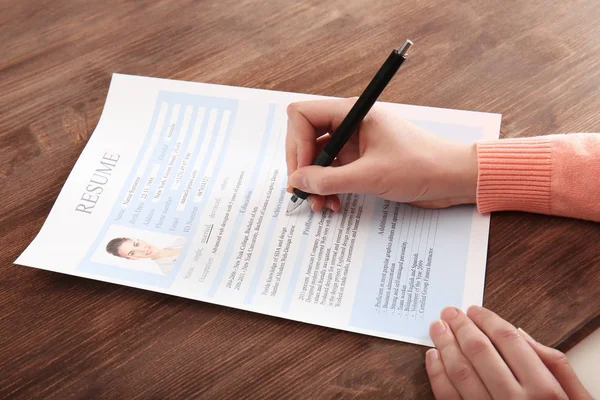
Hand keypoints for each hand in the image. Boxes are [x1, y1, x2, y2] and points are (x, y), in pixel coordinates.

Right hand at [285, 98, 477, 211]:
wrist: (453, 179)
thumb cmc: (421, 167)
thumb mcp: (370, 176)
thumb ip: (329, 179)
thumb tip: (296, 181)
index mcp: (354, 113)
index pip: (303, 115)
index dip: (297, 144)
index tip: (303, 172)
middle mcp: (351, 124)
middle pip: (306, 137)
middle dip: (303, 167)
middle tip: (303, 192)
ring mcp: (355, 143)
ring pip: (318, 158)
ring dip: (315, 182)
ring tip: (320, 204)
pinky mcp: (361, 160)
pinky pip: (333, 171)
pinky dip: (328, 187)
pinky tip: (333, 203)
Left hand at [426, 306, 591, 398]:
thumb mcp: (577, 399)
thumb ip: (554, 364)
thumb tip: (519, 334)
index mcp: (545, 390)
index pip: (509, 341)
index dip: (487, 320)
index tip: (474, 310)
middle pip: (480, 351)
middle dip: (461, 327)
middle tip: (449, 312)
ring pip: (460, 372)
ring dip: (445, 345)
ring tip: (438, 328)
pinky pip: (447, 398)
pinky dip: (436, 374)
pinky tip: (433, 357)